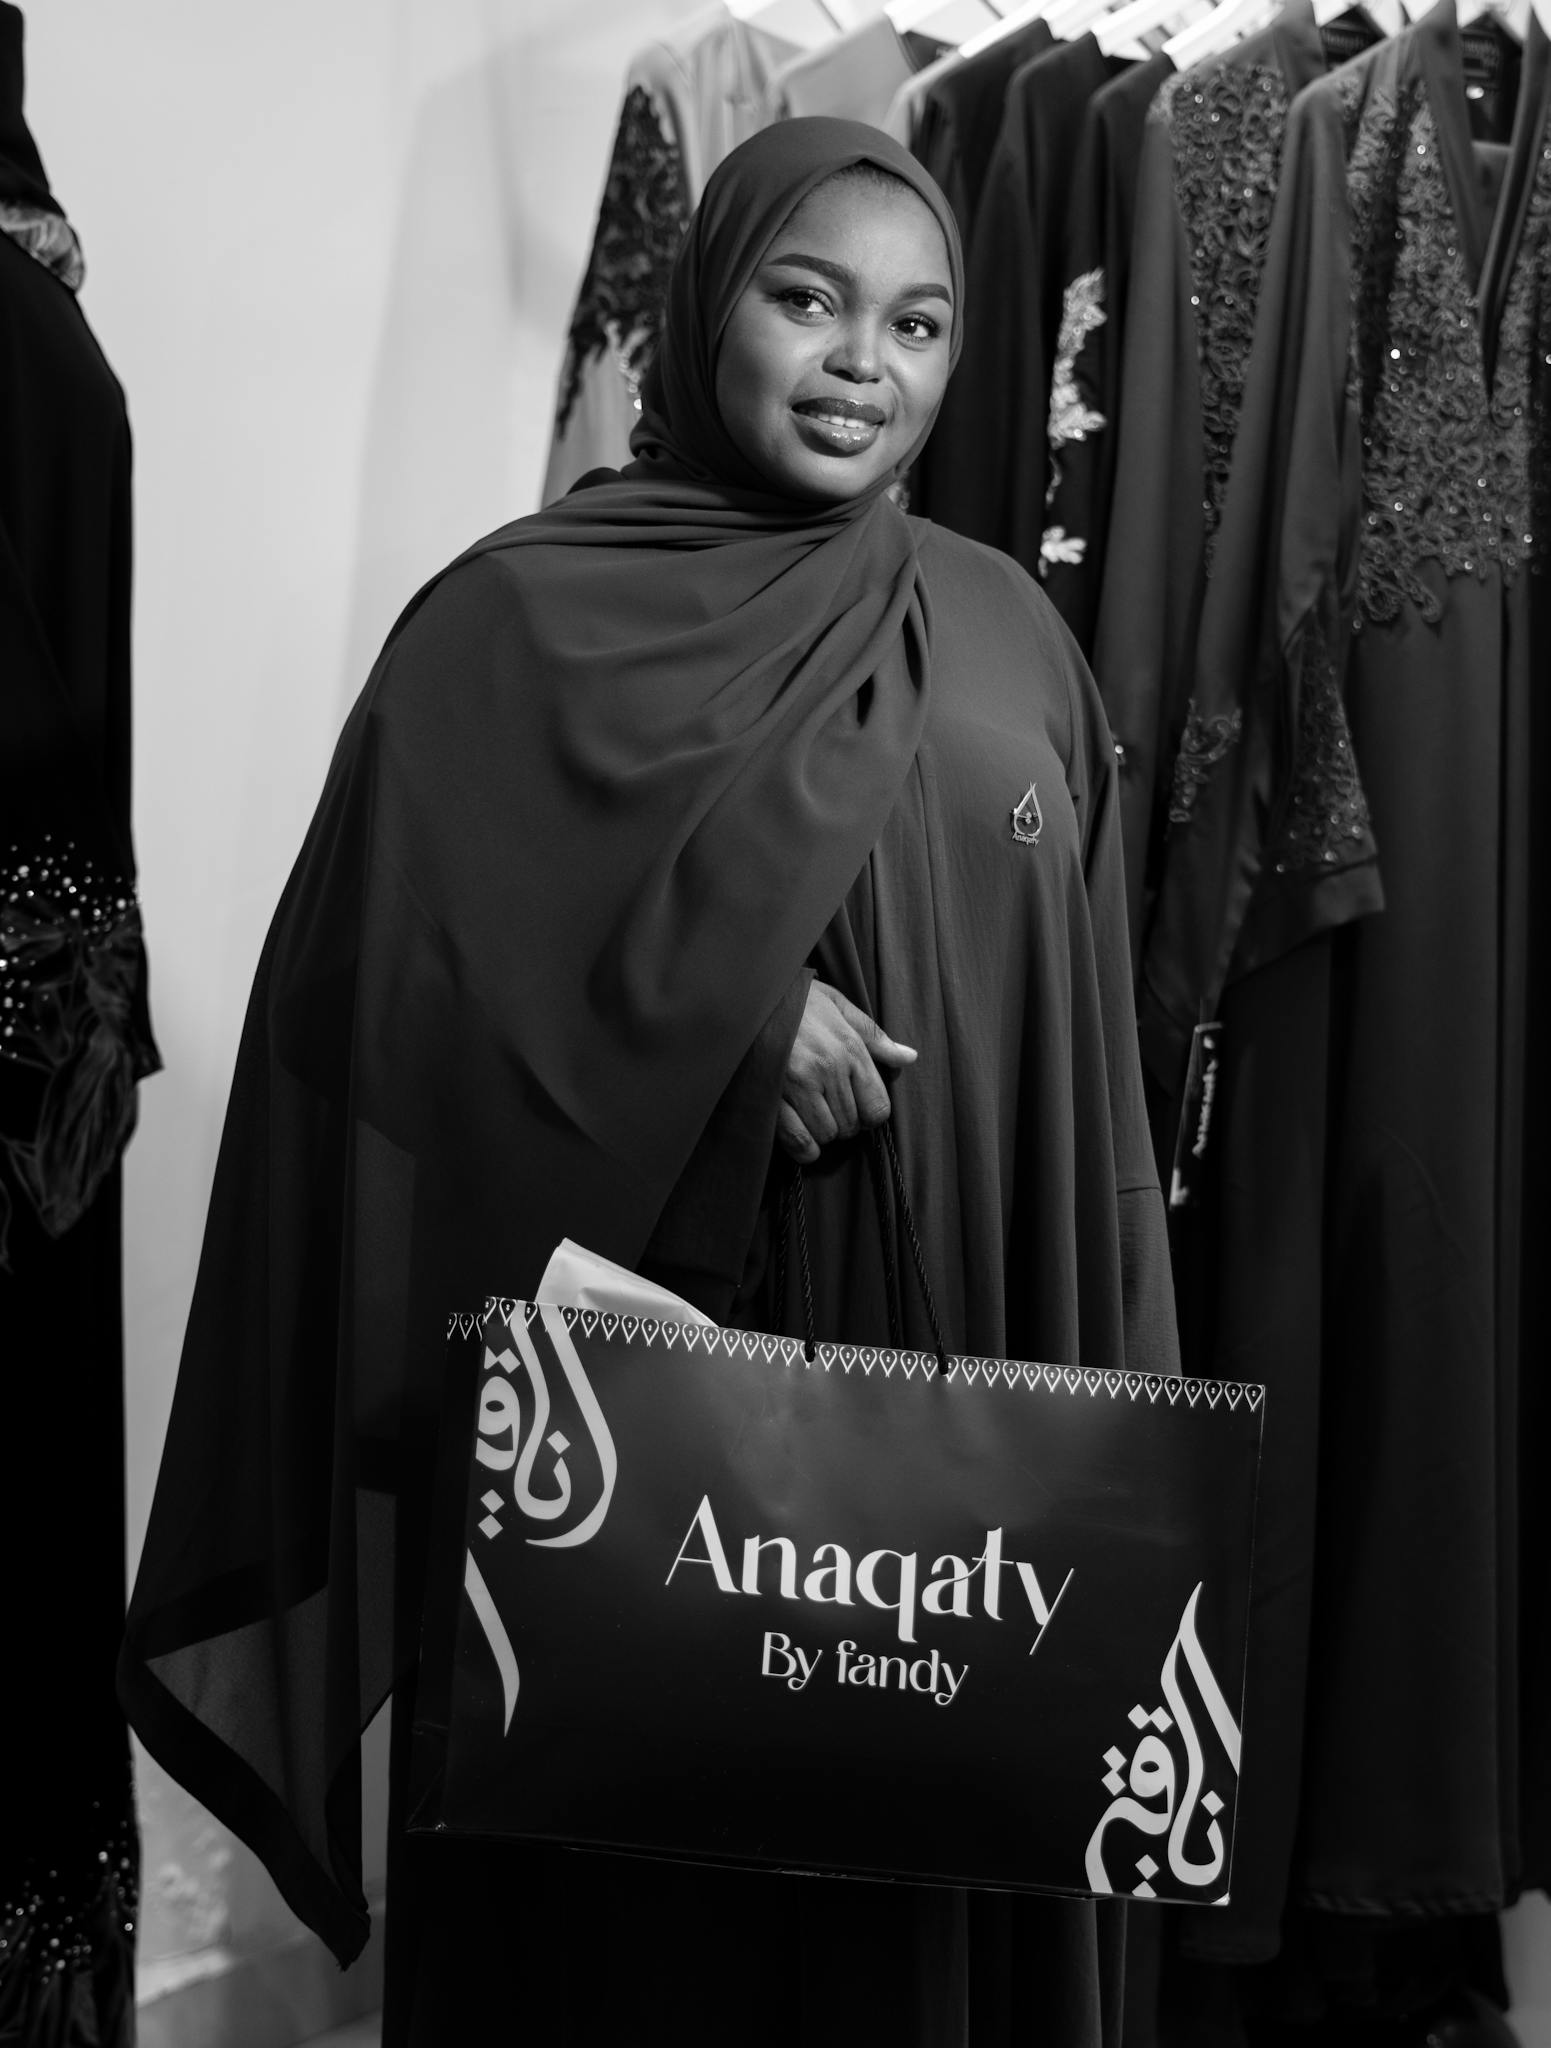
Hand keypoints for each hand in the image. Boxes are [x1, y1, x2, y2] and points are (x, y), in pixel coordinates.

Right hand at [777, 980, 916, 1164]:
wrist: (747, 995)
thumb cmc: (794, 999)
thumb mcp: (838, 1006)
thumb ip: (874, 1036)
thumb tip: (909, 1057)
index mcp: (849, 1048)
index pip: (877, 1106)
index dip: (869, 1114)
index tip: (856, 1107)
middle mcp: (828, 1068)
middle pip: (851, 1125)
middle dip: (843, 1122)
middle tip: (827, 1107)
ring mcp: (798, 1084)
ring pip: (827, 1134)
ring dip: (820, 1131)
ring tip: (809, 1114)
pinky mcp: (771, 1096)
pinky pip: (799, 1139)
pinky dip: (803, 1147)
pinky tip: (801, 1136)